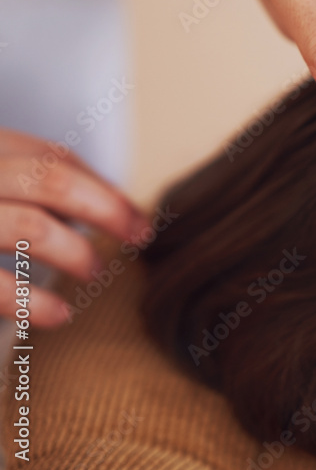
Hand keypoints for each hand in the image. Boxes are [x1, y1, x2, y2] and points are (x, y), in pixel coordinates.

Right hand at [0, 128, 147, 326]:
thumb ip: (22, 180)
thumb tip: (98, 206)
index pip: (50, 155)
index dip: (101, 186)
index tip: (137, 216)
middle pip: (49, 179)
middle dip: (106, 208)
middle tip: (139, 235)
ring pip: (29, 225)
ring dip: (75, 252)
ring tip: (93, 271)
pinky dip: (30, 301)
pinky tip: (57, 314)